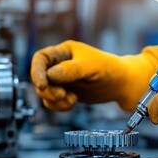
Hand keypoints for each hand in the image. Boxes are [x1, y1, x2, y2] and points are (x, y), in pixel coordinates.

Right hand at [31, 41, 157, 110]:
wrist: (121, 84)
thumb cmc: (109, 69)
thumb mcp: (91, 66)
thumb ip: (71, 70)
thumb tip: (50, 75)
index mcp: (64, 52)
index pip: (41, 58)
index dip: (36, 72)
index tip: (42, 86)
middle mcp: (60, 64)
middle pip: (40, 78)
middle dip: (48, 90)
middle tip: (62, 95)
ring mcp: (62, 79)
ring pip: (45, 92)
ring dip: (54, 100)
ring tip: (72, 100)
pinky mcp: (66, 92)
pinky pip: (53, 102)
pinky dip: (59, 106)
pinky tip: (73, 102)